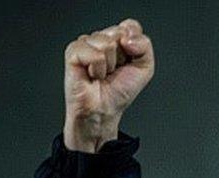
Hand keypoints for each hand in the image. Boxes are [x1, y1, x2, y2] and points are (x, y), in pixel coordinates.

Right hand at [63, 18, 154, 151]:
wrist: (104, 110)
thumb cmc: (120, 91)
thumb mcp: (144, 68)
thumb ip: (144, 45)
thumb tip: (127, 38)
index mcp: (117, 39)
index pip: (130, 26)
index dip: (134, 43)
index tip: (129, 61)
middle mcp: (100, 38)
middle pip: (119, 33)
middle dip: (123, 57)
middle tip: (114, 70)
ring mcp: (85, 44)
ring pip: (107, 43)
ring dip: (110, 65)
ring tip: (102, 74)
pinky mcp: (73, 52)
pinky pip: (95, 54)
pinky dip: (98, 69)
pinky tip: (92, 75)